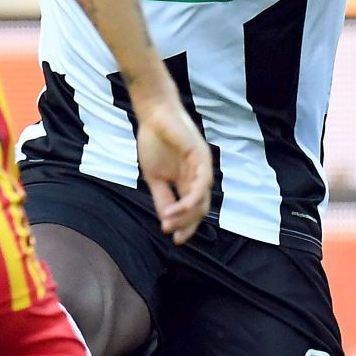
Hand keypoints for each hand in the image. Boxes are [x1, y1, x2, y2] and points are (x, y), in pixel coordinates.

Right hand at [134, 96, 211, 243]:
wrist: (153, 116)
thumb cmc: (154, 142)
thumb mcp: (154, 177)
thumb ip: (161, 198)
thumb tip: (166, 221)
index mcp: (187, 181)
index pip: (193, 209)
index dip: (186, 226)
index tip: (176, 239)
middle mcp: (198, 177)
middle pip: (200, 209)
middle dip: (188, 224)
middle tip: (173, 235)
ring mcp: (202, 168)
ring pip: (202, 200)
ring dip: (186, 215)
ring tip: (169, 222)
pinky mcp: (202, 158)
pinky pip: (201, 184)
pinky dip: (190, 199)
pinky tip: (178, 208)